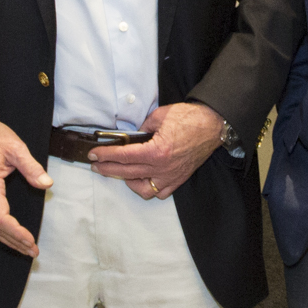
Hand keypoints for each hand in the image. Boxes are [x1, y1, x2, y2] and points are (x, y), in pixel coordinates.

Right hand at [0, 115, 49, 256]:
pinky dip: (1, 231)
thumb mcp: (15, 147)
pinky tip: (12, 235)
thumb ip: (31, 166)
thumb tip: (46, 183)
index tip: (30, 240)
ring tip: (25, 249)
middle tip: (33, 251)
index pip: (0, 217)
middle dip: (14, 242)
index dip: (15, 232)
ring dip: (8, 239)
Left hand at [89, 102, 223, 201]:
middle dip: (107, 169)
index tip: (93, 155)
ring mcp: (171, 176)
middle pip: (127, 173)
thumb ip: (143, 127)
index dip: (105, 155)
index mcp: (156, 151)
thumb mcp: (160, 115)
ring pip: (142, 188)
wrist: (213, 125)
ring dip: (127, 182)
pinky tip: (142, 180)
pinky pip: (159, 192)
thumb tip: (131, 135)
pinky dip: (148, 188)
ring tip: (120, 173)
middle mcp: (162, 167)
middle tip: (96, 165)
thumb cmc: (190, 118)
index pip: (123, 156)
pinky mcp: (179, 179)